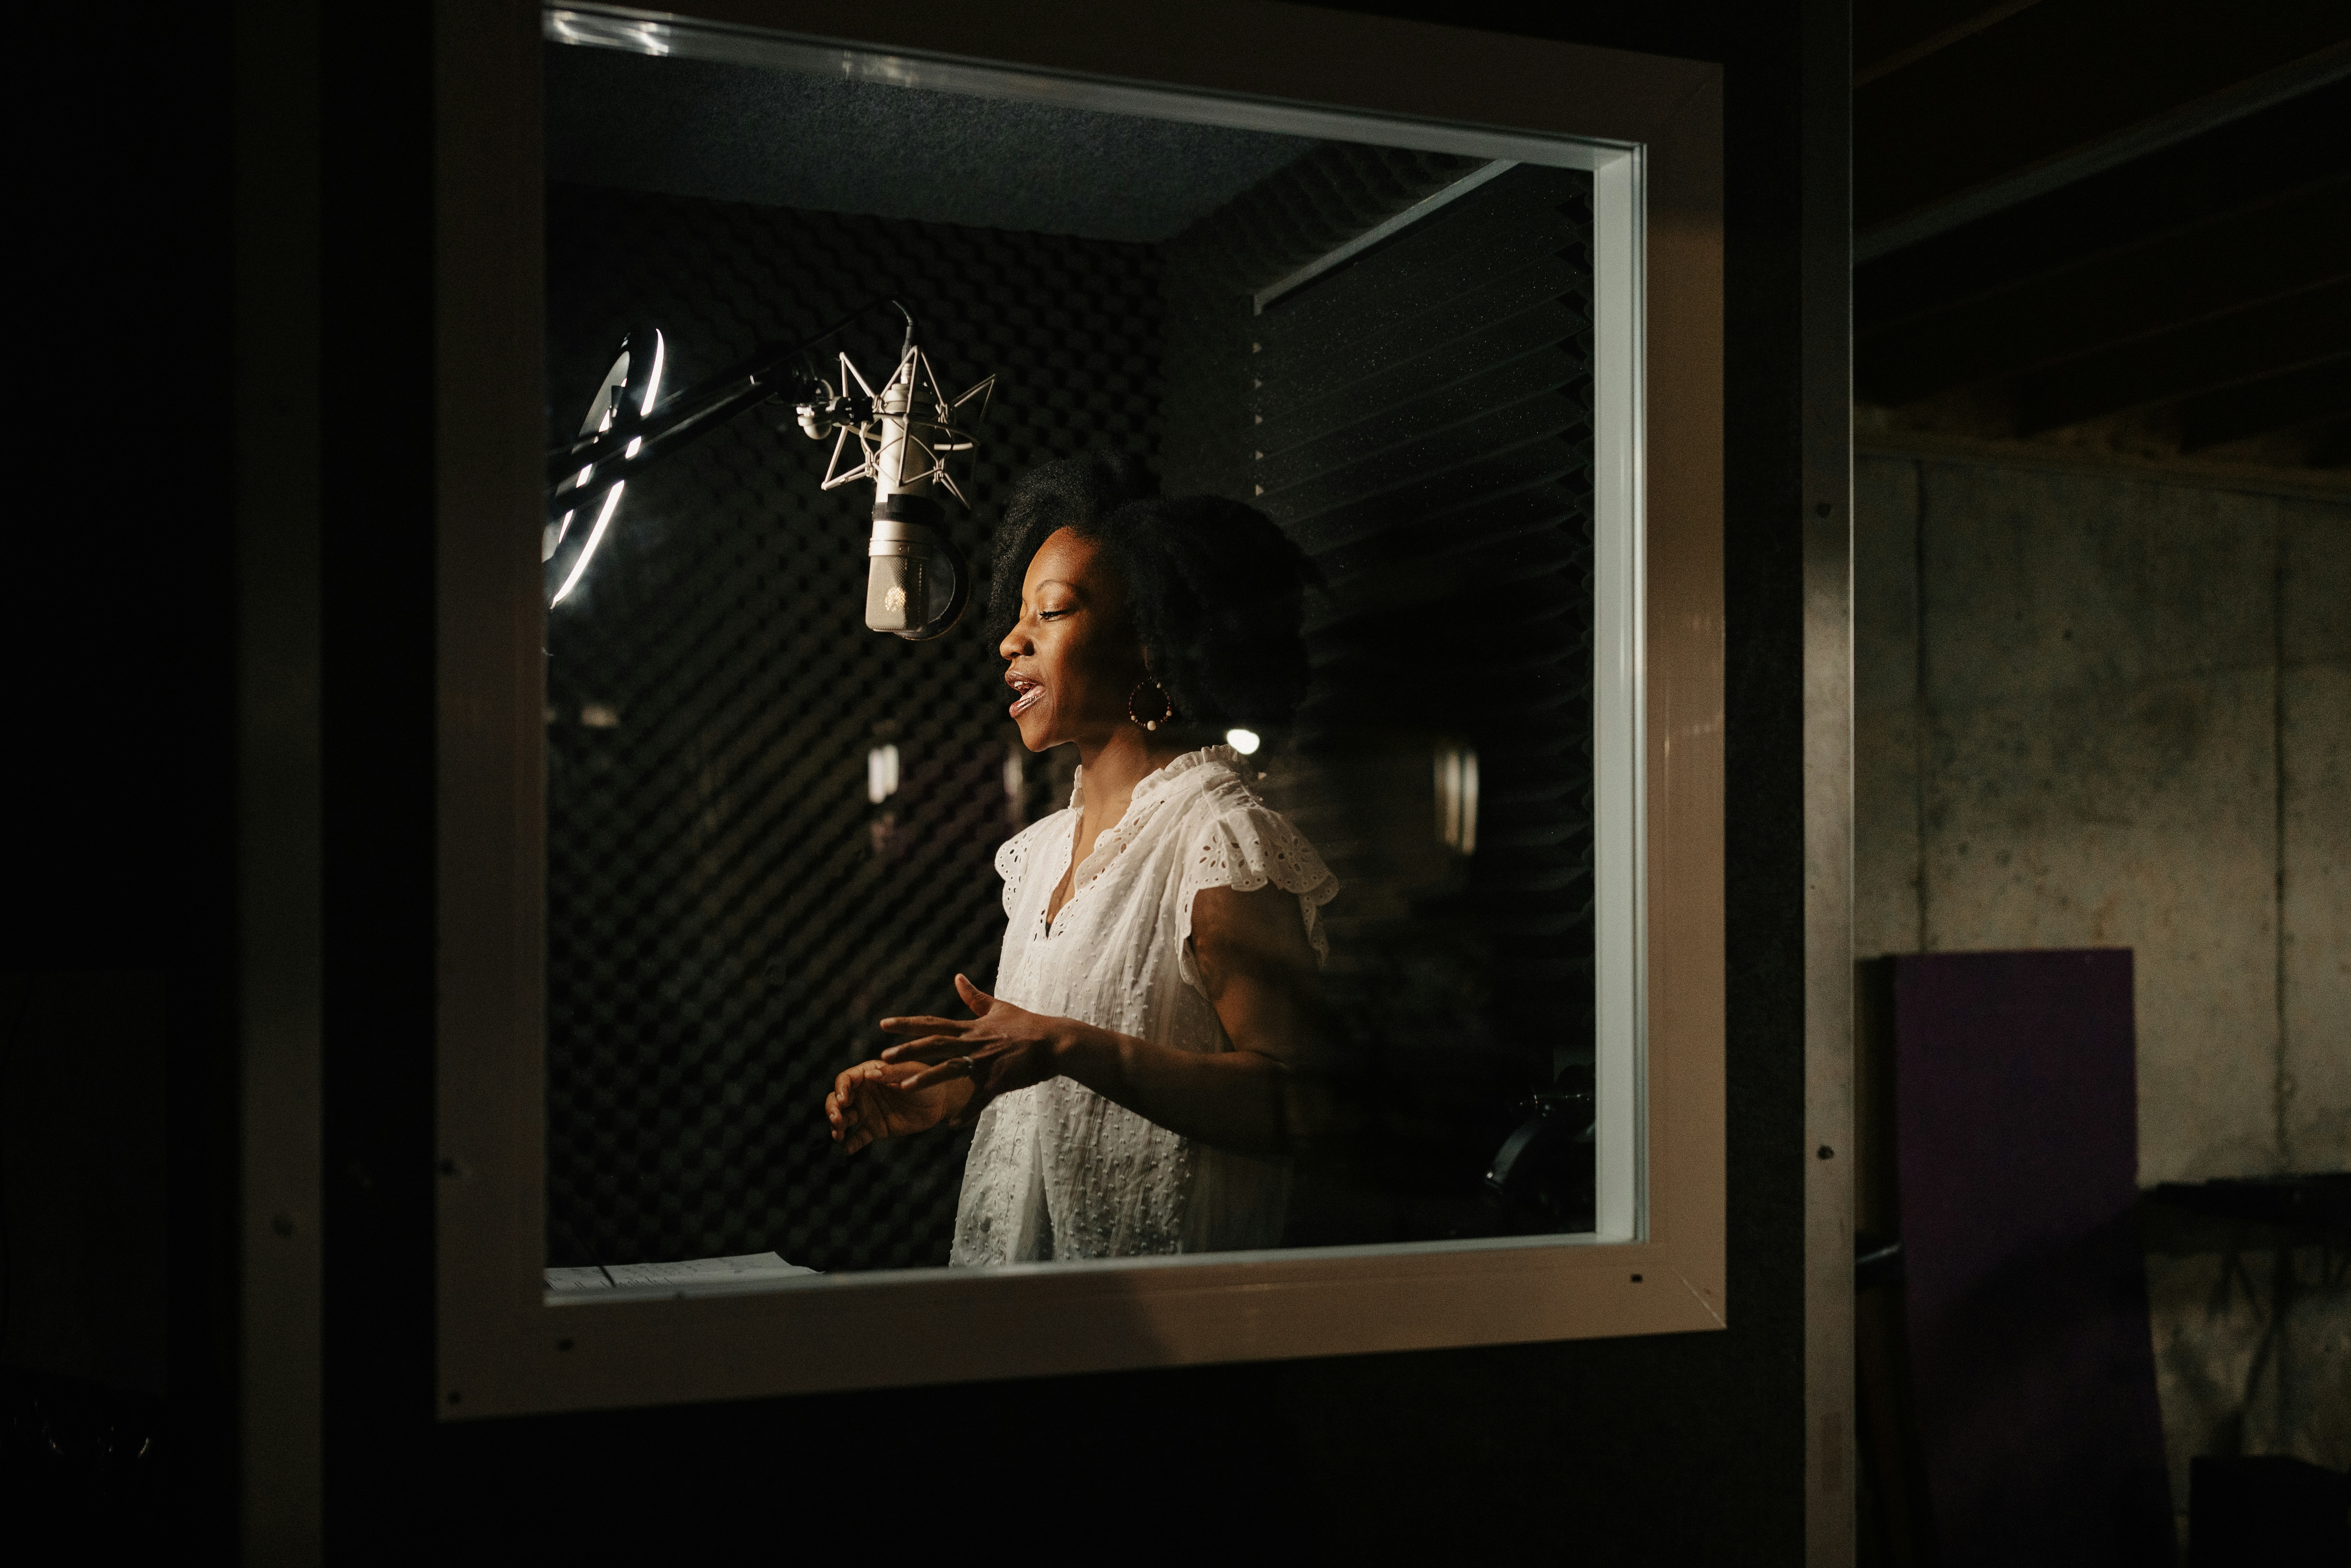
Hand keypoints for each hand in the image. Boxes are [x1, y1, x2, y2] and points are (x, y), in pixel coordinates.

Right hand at [825, 1058, 958, 1154]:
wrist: (941, 1104)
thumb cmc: (927, 1081)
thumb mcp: (913, 1073)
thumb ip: (892, 1073)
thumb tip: (870, 1074)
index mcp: (869, 1073)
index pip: (846, 1079)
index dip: (840, 1089)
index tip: (843, 1100)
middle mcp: (864, 1092)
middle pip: (838, 1100)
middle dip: (832, 1109)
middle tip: (836, 1120)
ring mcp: (868, 1111)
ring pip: (844, 1118)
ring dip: (837, 1126)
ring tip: (838, 1135)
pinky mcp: (875, 1129)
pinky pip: (858, 1137)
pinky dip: (850, 1144)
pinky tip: (847, 1149)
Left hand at [878, 974, 1066, 1123]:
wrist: (1054, 1041)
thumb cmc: (1027, 1024)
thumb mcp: (999, 1007)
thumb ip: (974, 997)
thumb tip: (957, 978)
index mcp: (971, 1028)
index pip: (933, 1024)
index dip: (907, 1024)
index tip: (883, 1025)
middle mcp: (973, 1044)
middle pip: (935, 1046)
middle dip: (908, 1051)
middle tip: (882, 1058)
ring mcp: (986, 1062)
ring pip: (951, 1069)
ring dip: (927, 1078)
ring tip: (904, 1087)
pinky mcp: (999, 1080)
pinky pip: (980, 1099)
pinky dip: (967, 1112)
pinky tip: (952, 1124)